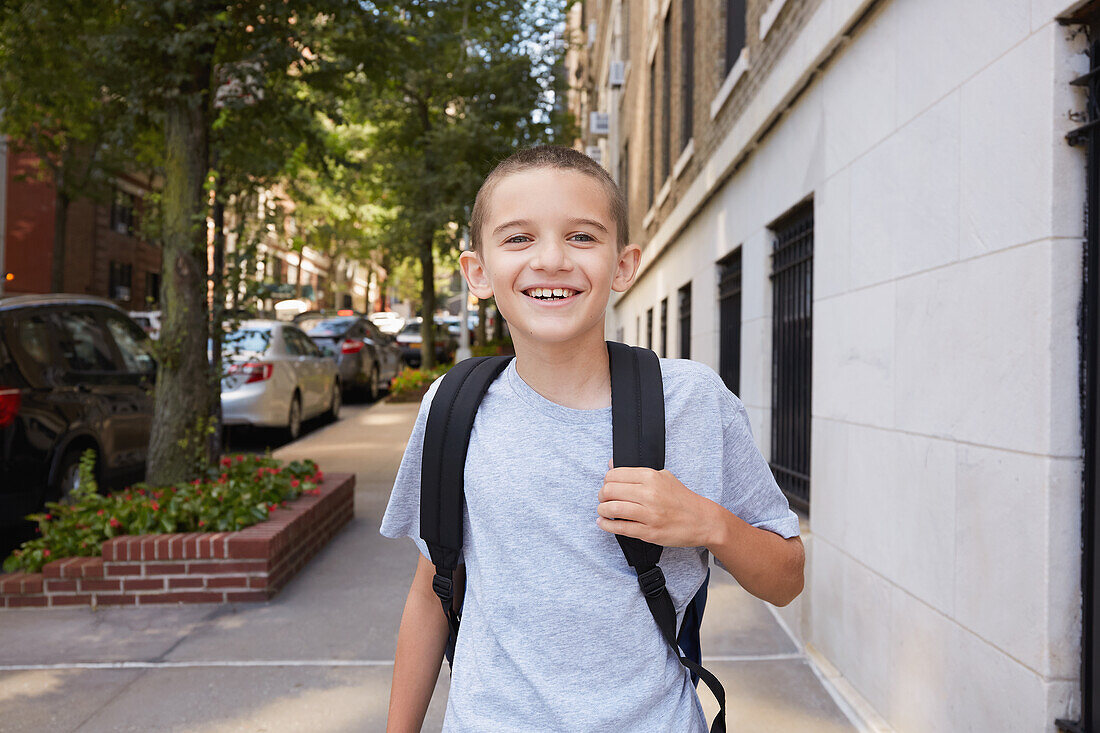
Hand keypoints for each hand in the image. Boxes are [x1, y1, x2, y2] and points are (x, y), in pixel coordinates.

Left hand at [596, 458, 717, 546]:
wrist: (702, 520)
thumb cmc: (681, 498)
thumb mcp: (663, 476)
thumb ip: (636, 471)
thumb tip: (611, 465)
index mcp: (651, 477)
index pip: (614, 475)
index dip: (606, 481)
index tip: (608, 486)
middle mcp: (649, 494)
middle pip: (609, 491)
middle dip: (601, 496)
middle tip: (604, 499)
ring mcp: (649, 514)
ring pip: (612, 509)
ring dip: (602, 510)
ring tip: (603, 511)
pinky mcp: (649, 532)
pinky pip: (620, 528)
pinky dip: (606, 525)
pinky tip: (603, 523)